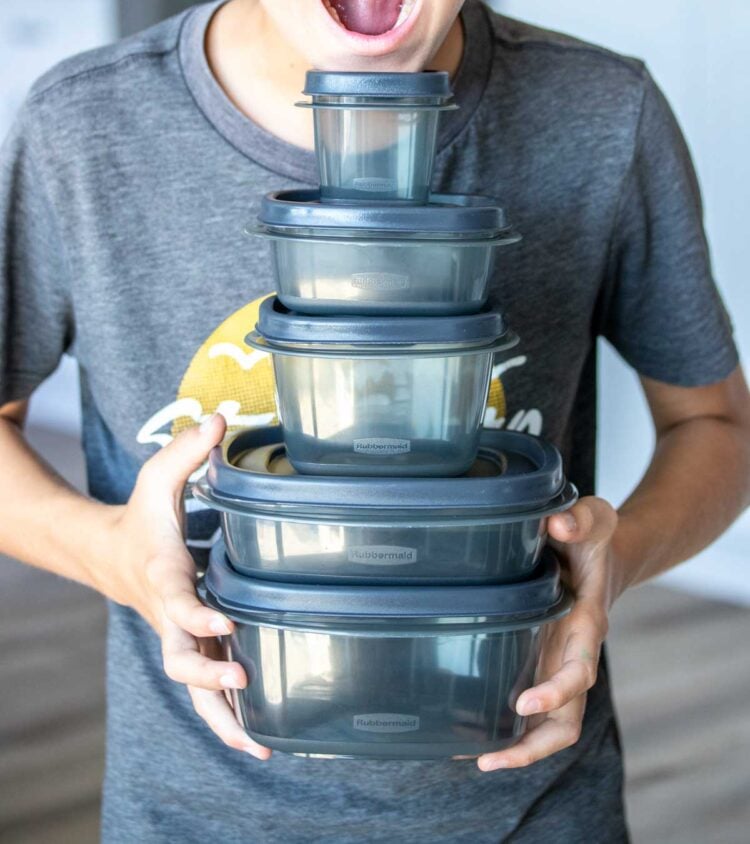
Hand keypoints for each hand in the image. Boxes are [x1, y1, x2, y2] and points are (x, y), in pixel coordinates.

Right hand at [97, 413, 270, 760]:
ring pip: (195, 691)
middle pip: (181, 661)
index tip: (227, 624)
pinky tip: (263, 738)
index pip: (177, 602)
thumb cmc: (142, 519)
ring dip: (223, 721)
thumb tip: (221, 417)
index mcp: (164, 578)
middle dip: (209, 678)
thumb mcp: (157, 480)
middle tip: (243, 686)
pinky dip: (228, 718)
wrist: (113, 556)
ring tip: (262, 747)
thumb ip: (187, 452)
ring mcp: (180, 639)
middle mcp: (170, 618)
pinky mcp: (193, 648)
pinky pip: (208, 692)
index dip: (198, 615)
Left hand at [477, 496, 618, 771]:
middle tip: (489, 758)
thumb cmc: (593, 537)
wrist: (599, 553)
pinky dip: (510, 726)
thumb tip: (556, 525)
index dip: (556, 691)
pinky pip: (532, 706)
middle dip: (534, 745)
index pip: (580, 670)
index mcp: (587, 624)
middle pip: (567, 719)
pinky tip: (470, 734)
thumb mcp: (594, 517)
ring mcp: (558, 662)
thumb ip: (580, 519)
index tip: (523, 702)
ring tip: (475, 760)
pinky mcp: (541, 660)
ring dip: (520, 748)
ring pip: (552, 724)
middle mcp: (573, 653)